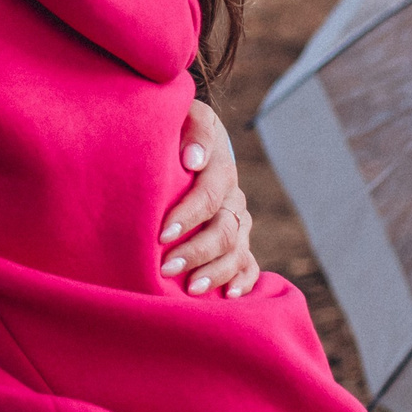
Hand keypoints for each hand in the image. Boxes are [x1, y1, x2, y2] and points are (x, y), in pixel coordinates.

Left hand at [157, 100, 259, 297]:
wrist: (190, 139)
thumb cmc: (177, 128)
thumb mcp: (185, 116)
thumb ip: (193, 131)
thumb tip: (194, 160)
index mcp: (220, 168)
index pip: (209, 195)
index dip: (188, 216)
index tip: (162, 233)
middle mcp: (233, 198)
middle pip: (223, 231)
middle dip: (196, 251)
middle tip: (167, 267)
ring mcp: (238, 221)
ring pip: (236, 252)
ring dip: (215, 272)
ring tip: (192, 289)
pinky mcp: (239, 241)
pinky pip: (249, 265)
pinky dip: (243, 282)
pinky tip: (229, 296)